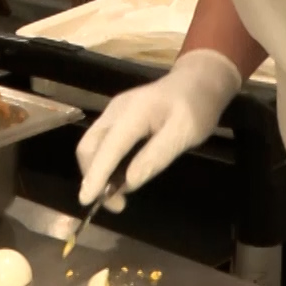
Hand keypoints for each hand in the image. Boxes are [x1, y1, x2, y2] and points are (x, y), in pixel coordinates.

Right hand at [75, 49, 242, 211]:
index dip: (96, 175)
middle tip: (114, 204)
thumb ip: (156, 157)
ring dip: (96, 171)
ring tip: (116, 196)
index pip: (109, 147)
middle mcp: (116, 110)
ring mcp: (114, 112)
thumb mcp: (185, 133)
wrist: (199, 81)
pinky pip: (101, 142)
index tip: (86, 201)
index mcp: (134, 112)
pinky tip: (118, 177)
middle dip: (92, 176)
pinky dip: (104, 163)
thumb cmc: (196, 108)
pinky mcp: (116, 117)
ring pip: (92, 144)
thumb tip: (128, 183)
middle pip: (90, 145)